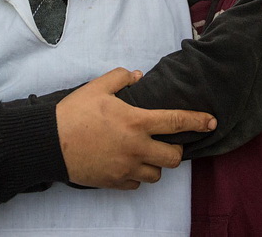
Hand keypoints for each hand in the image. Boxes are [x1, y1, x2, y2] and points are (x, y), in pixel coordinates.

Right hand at [56, 68, 215, 189]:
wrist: (49, 142)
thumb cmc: (74, 113)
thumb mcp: (97, 87)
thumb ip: (121, 78)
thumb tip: (137, 76)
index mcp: (136, 122)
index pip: (176, 122)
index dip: (198, 121)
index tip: (212, 122)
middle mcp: (136, 148)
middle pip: (174, 158)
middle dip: (176, 150)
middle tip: (167, 142)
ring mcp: (125, 168)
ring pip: (157, 174)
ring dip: (156, 164)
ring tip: (145, 153)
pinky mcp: (114, 182)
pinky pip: (136, 184)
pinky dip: (137, 175)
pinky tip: (127, 163)